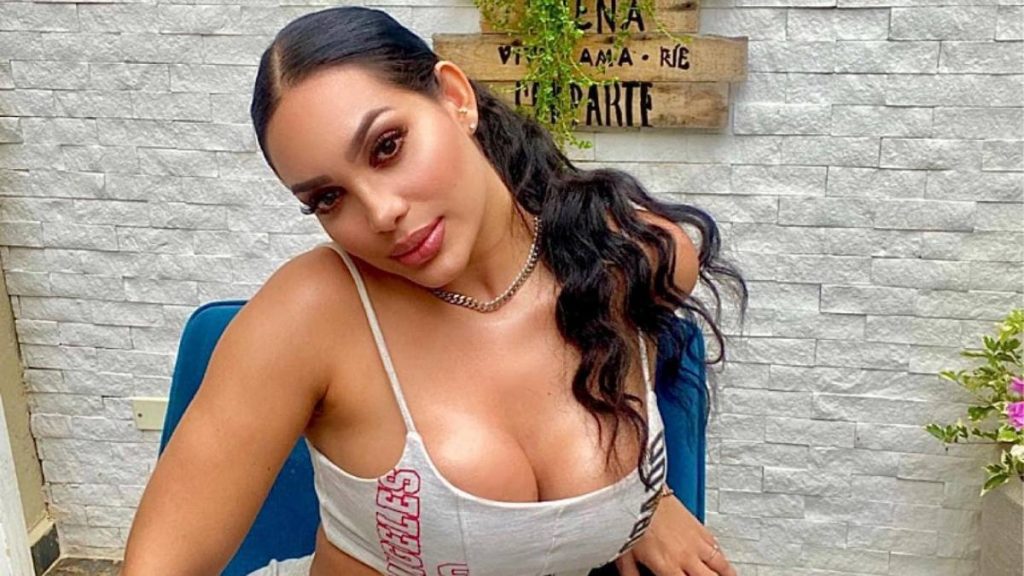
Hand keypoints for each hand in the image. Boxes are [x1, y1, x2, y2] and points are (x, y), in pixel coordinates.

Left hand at [614, 491, 735, 575]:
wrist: (639, 492)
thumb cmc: (631, 518)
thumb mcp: (624, 553)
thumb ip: (631, 572)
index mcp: (667, 566)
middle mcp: (686, 556)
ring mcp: (695, 541)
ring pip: (720, 564)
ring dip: (726, 572)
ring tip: (730, 575)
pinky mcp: (699, 525)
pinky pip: (716, 545)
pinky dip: (720, 554)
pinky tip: (720, 557)